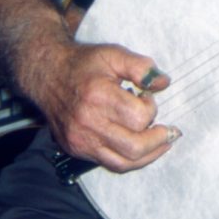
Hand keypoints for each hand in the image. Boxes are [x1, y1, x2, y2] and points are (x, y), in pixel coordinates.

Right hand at [38, 39, 179, 172]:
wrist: (48, 75)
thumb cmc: (84, 64)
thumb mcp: (114, 54)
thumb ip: (141, 67)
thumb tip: (163, 82)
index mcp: (99, 97)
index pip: (138, 117)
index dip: (150, 109)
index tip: (147, 97)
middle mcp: (87, 124)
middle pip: (133, 147)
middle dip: (158, 140)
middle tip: (170, 132)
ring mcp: (80, 141)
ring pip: (122, 163)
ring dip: (148, 156)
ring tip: (162, 144)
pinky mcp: (76, 149)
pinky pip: (108, 163)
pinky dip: (129, 159)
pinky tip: (140, 149)